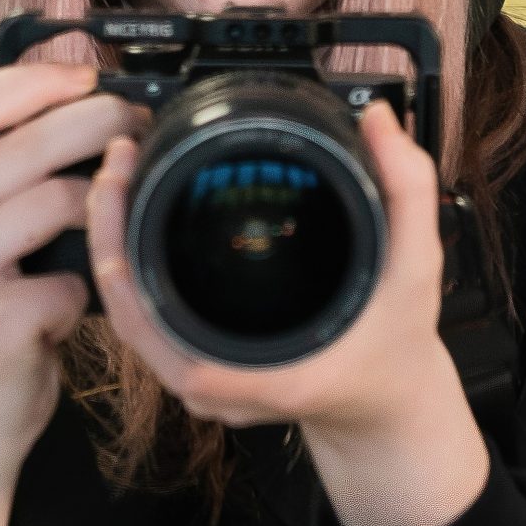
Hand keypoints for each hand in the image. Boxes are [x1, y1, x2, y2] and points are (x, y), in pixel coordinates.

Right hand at [0, 62, 149, 499]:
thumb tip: (63, 101)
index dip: (38, 84)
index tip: (90, 77)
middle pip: (21, 145)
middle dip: (94, 121)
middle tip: (134, 120)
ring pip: (54, 199)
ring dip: (96, 206)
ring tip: (103, 220)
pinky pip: (69, 276)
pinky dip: (83, 289)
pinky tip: (65, 308)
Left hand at [83, 100, 490, 525]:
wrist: (386, 405)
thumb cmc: (395, 349)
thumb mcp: (416, 266)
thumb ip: (405, 190)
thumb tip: (378, 120)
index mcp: (259, 372)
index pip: (159, 329)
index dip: (123, 263)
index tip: (121, 194)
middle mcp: (218, 387)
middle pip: (131, 314)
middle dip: (108, 236)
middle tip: (115, 165)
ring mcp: (202, 384)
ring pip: (131, 319)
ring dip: (114, 249)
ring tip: (115, 180)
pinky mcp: (199, 368)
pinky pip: (147, 322)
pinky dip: (132, 270)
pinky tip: (130, 221)